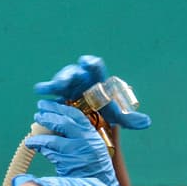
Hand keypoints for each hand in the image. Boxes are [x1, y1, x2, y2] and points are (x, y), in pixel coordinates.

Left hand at [27, 101, 128, 185]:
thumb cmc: (95, 168)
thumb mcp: (95, 148)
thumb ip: (82, 136)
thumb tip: (61, 122)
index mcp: (92, 135)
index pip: (75, 115)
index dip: (60, 108)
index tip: (48, 105)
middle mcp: (86, 142)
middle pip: (63, 123)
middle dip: (48, 116)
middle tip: (37, 113)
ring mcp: (77, 153)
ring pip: (53, 139)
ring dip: (40, 136)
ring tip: (31, 134)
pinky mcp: (67, 165)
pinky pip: (51, 154)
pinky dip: (41, 148)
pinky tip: (34, 146)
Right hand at [34, 55, 150, 129]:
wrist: (87, 114)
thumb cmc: (102, 109)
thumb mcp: (115, 115)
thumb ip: (129, 119)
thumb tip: (147, 123)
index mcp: (96, 79)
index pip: (95, 67)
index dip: (91, 64)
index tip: (88, 63)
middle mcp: (82, 78)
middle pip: (76, 72)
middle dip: (72, 75)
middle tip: (68, 79)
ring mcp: (68, 83)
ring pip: (62, 78)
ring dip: (57, 82)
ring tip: (53, 87)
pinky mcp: (58, 91)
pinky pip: (51, 88)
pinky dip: (45, 88)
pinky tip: (39, 90)